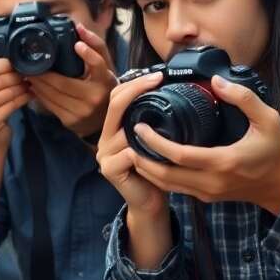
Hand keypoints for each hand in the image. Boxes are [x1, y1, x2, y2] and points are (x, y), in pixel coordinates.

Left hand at [27, 24, 117, 138]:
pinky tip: (34, 87)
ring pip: (53, 94)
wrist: (104, 120)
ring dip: (37, 83)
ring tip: (29, 74)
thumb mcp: (104, 68)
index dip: (88, 55)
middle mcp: (95, 97)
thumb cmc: (102, 87)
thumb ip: (95, 46)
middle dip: (43, 73)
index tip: (76, 44)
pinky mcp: (70, 120)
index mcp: (105, 81)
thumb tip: (79, 27)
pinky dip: (39, 95)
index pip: (98, 66)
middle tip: (30, 65)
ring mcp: (82, 111)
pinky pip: (50, 105)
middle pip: (63, 82)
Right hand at [96, 70, 168, 214]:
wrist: (150, 203)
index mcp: (114, 128)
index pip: (116, 97)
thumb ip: (154, 122)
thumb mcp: (155, 141)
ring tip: (168, 117)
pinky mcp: (109, 169)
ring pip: (124, 129)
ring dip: (147, 125)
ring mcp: (104, 154)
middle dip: (137, 89)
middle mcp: (104, 138)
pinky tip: (159, 153)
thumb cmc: (157, 170)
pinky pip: (128, 154)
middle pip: (115, 105)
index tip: (158, 76)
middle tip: (158, 80)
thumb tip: (174, 94)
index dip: (135, 84)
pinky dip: (145, 152)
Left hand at [127, 75, 279, 215]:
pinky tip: (150, 160)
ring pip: (166, 185)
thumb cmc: (276, 150)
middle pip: (164, 174)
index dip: (155, 142)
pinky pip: (174, 188)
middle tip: (128, 137)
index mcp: (224, 162)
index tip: (140, 126)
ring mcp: (207, 192)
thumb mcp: (268, 119)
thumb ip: (243, 98)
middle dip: (141, 157)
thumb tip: (216, 81)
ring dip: (146, 168)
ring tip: (133, 147)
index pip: (179, 155)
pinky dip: (158, 176)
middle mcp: (211, 182)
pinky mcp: (205, 197)